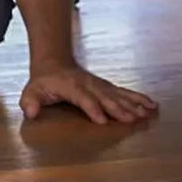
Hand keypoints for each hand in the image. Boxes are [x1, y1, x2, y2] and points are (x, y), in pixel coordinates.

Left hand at [19, 61, 157, 124]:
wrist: (54, 62)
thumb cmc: (44, 81)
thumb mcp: (31, 90)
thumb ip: (30, 101)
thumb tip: (30, 112)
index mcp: (71, 86)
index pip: (83, 98)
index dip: (92, 108)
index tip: (103, 120)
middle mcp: (88, 85)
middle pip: (106, 97)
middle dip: (119, 108)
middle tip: (134, 119)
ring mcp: (99, 85)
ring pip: (119, 94)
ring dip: (134, 103)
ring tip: (148, 112)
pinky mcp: (107, 87)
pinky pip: (124, 92)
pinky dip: (138, 98)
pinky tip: (151, 105)